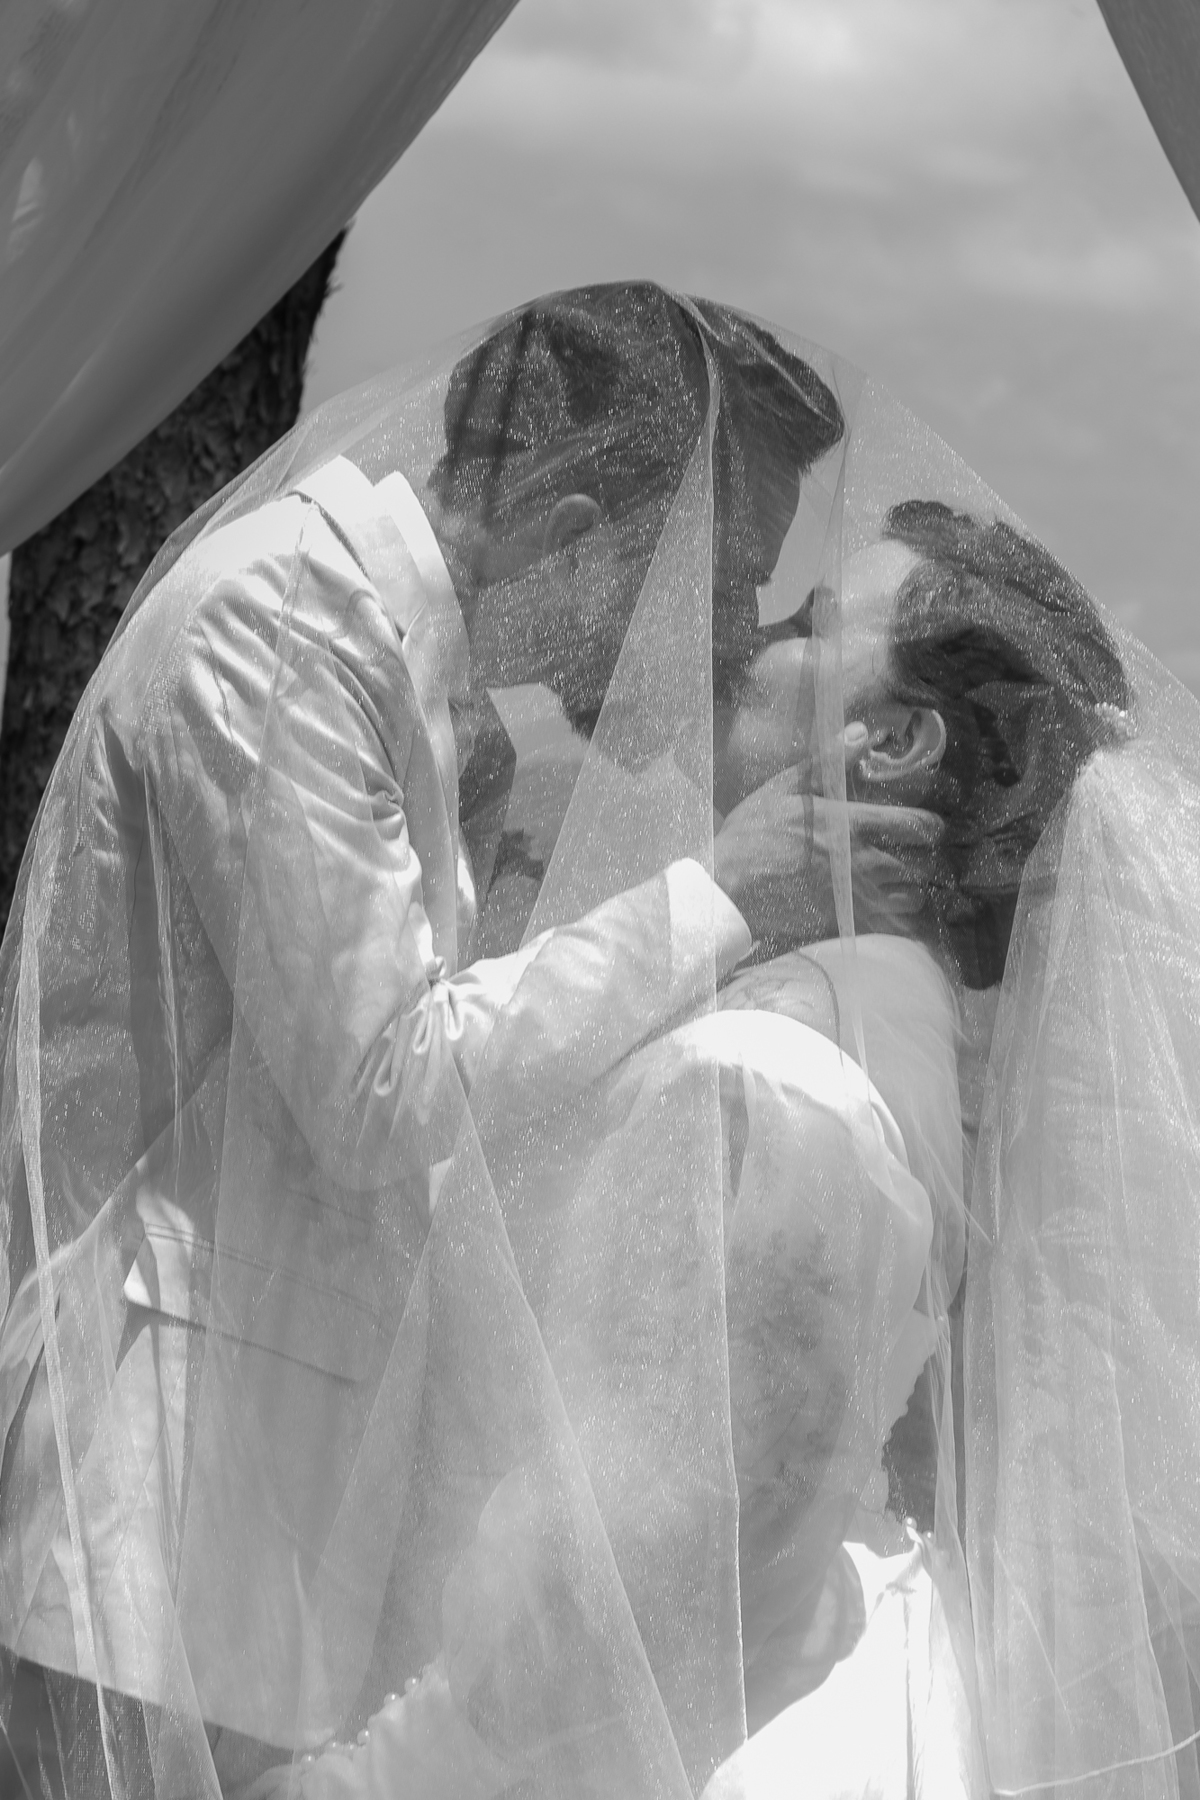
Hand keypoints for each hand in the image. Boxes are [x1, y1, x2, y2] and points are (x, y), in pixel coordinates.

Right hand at [712, 764, 942, 949]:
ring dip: (914, 889)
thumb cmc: (753, 836)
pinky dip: (898, 919)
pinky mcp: (846, 923)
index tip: (932, 826)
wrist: (729, 890)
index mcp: (850, 825)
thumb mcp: (784, 788)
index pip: (913, 824)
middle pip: (920, 865)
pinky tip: (891, 912)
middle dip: (926, 860)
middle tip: (921, 855)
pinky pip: (890, 925)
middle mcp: (862, 863)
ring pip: (911, 897)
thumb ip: (827, 761)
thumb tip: (861, 732)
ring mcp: (856, 897)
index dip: (931, 825)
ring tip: (907, 883)